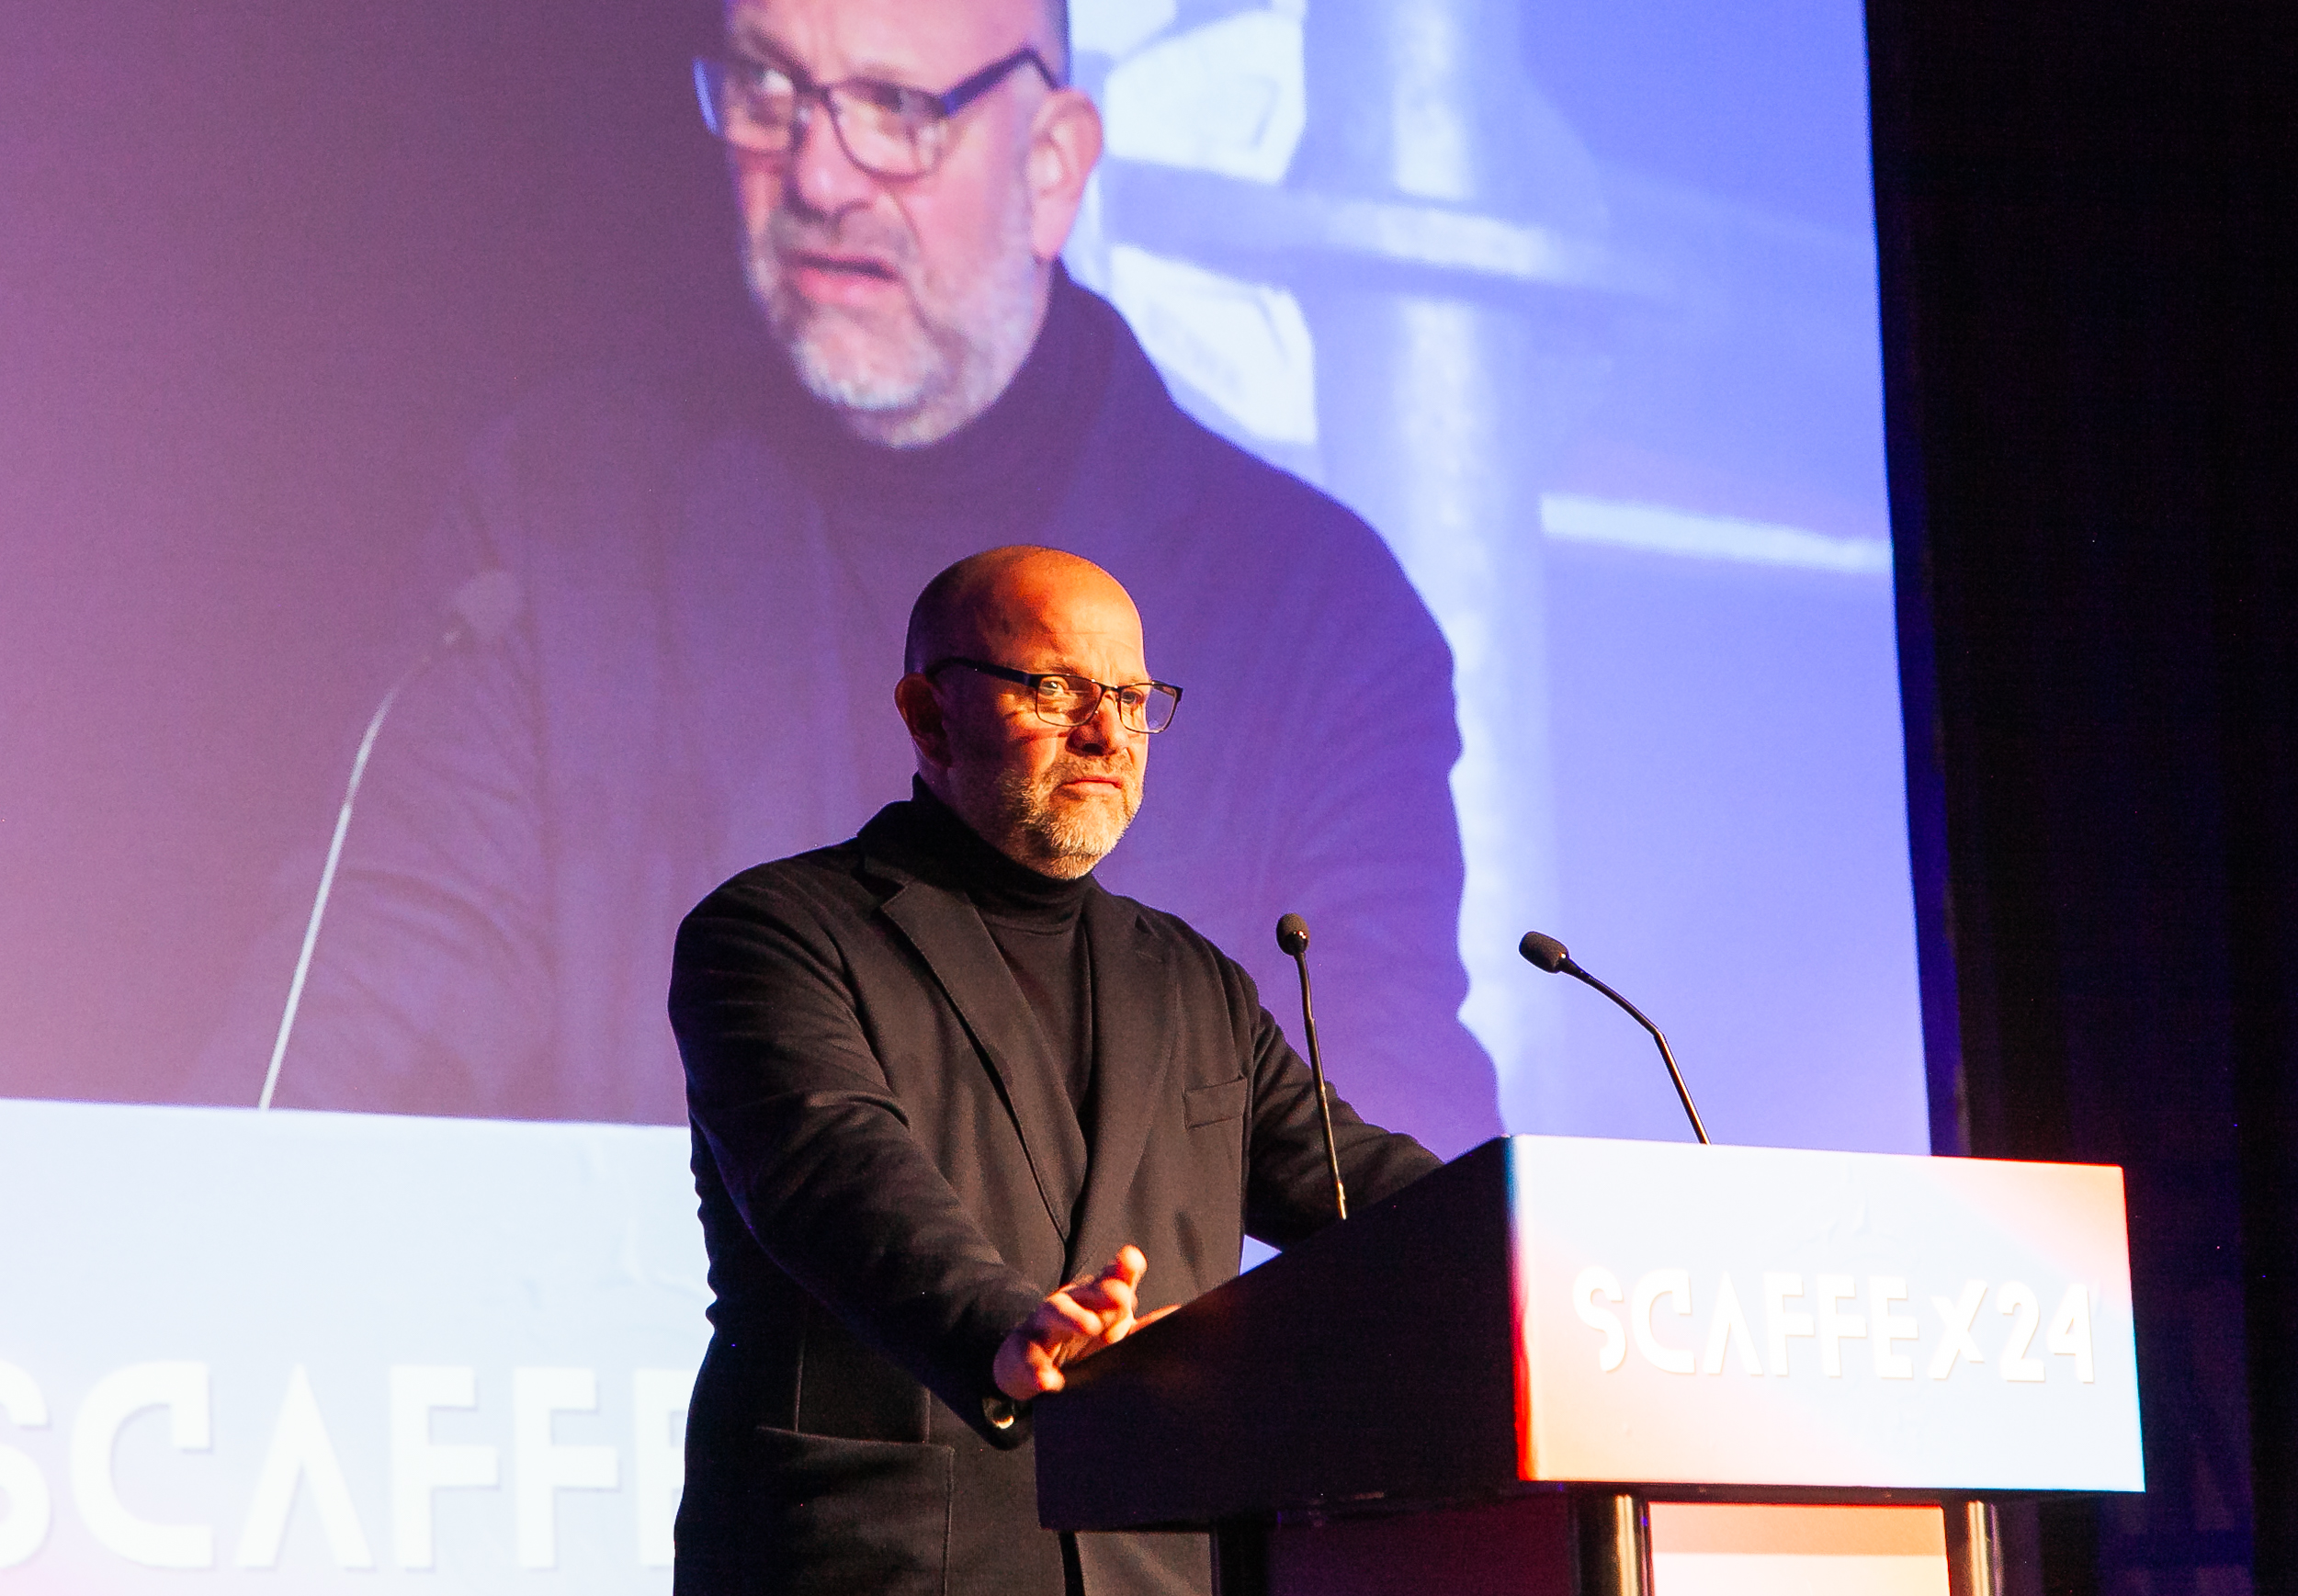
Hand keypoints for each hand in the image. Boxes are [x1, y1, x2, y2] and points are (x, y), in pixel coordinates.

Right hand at [993, 1244, 1176, 1399]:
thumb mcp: (1115, 1333)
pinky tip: (1049, 1380)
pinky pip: (1027, 1358)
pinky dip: (1037, 1369)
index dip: (1121, 1269)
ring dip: (1072, 1317)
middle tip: (1122, 1296)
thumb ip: (1145, 1326)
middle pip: (1085, 1292)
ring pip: (1054, 1312)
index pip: (1110, 1279)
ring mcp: (1044, 1325)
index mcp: (1095, 1299)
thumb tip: (1178, 1313)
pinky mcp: (1022, 1352)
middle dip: (1102, 1292)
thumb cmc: (1084, 1343)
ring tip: (1090, 1326)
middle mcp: (1071, 1305)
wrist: (1034, 1366)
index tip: (1133, 1261)